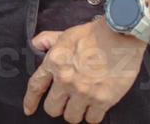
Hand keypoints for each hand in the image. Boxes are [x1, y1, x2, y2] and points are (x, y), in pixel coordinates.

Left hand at [24, 18, 146, 121]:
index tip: (29, 109)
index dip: (30, 101)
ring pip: (71, 117)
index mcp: (54, 63)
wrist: (119, 36)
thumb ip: (47, 40)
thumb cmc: (93, 34)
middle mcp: (66, 80)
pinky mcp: (102, 100)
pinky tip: (95, 107)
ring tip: (81, 104)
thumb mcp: (66, 34)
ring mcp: (84, 92)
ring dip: (75, 112)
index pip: (35, 87)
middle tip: (65, 102)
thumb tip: (36, 45)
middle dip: (57, 106)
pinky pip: (92, 119)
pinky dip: (93, 115)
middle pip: (52, 108)